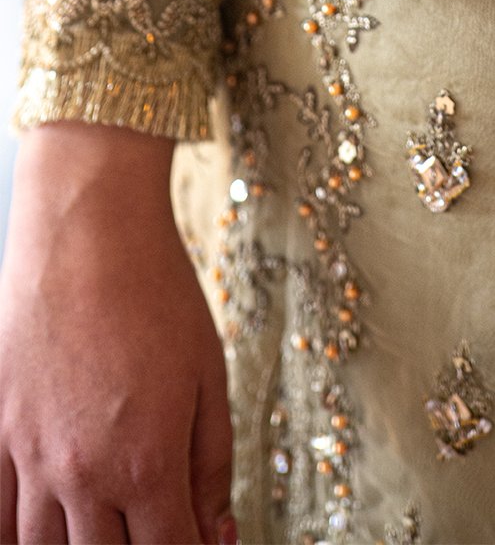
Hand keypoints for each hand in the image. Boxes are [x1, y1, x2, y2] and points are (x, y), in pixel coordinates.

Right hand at [0, 123, 232, 543]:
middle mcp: (83, 473)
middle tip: (157, 527)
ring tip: (110, 528)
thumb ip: (212, 463)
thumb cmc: (155, 291)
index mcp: (148, 462)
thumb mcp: (209, 375)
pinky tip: (50, 523)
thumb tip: (218, 527)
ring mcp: (31, 456)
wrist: (87, 232)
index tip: (203, 544)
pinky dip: (23, 532)